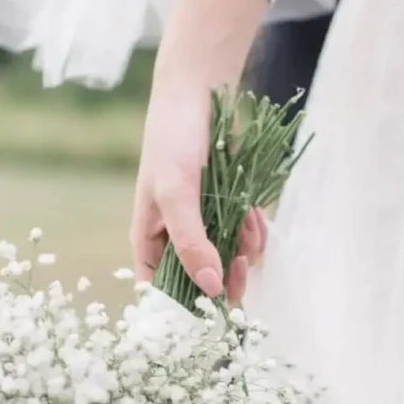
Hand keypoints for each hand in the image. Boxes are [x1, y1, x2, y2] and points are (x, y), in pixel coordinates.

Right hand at [130, 76, 265, 302]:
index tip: (211, 310)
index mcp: (149, 239)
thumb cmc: (172, 141)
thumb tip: (210, 288)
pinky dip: (253, 232)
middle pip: (200, 281)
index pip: (162, 290)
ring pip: (227, 261)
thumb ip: (191, 242)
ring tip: (247, 226)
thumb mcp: (176, 194)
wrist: (199, 92)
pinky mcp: (228, 208)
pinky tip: (254, 215)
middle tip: (240, 270)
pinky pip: (244, 236)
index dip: (184, 305)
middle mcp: (175, 237)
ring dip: (243, 251)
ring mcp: (204, 223)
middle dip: (223, 279)